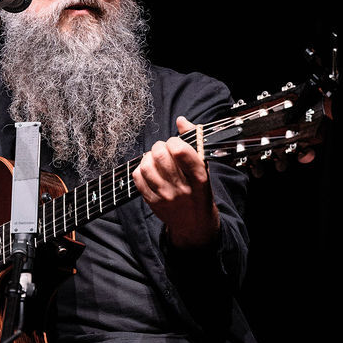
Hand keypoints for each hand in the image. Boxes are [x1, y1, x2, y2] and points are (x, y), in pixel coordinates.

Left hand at [132, 115, 220, 248]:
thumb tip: (181, 120)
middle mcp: (182, 188)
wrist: (194, 222)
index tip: (175, 144)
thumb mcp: (204, 168)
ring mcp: (166, 197)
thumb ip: (194, 142)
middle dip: (159, 146)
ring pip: (146, 166)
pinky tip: (148, 170)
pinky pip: (138, 178)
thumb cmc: (199, 190)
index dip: (174, 141)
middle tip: (162, 149)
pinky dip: (140, 169)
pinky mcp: (153, 202)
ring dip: (148, 157)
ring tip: (154, 159)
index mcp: (199, 177)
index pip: (180, 151)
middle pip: (160, 156)